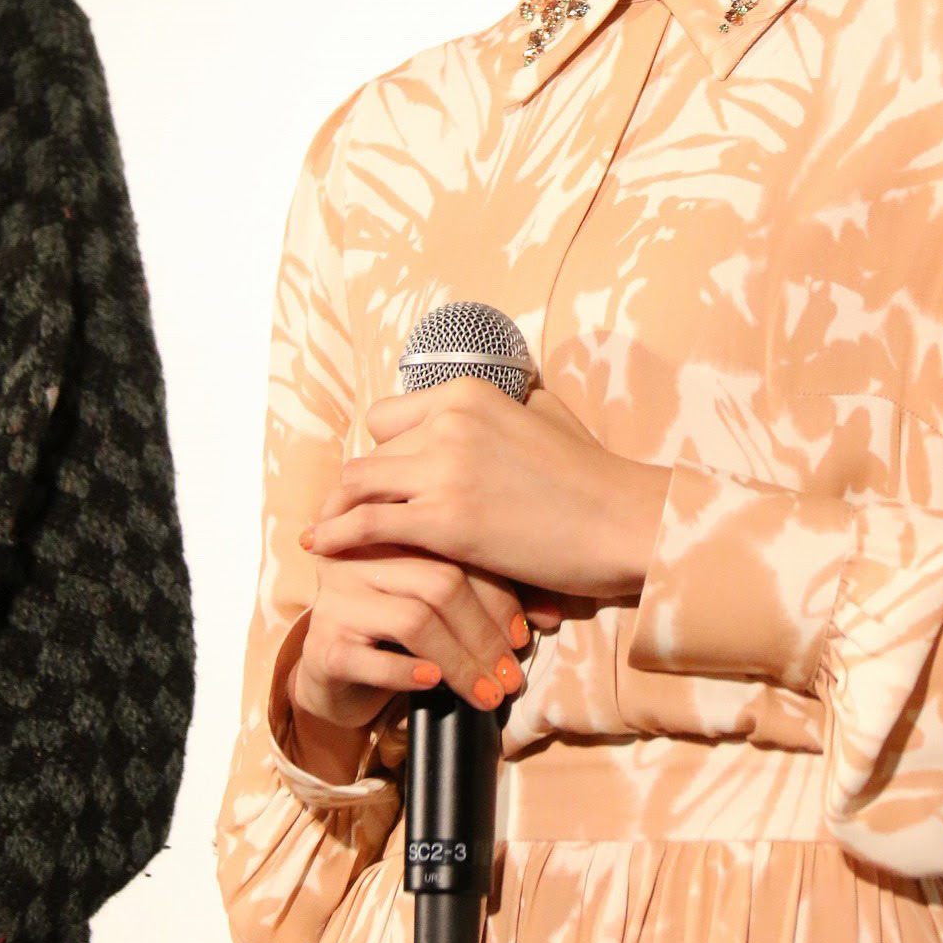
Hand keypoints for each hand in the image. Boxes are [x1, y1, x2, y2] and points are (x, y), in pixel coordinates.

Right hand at [291, 533, 529, 731]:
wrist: (336, 670)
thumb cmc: (400, 629)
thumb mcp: (445, 605)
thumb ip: (490, 595)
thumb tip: (551, 616)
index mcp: (395, 529)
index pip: (458, 550)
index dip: (500, 592)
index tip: (528, 632)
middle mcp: (361, 553)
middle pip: (441, 582)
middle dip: (486, 635)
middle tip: (513, 675)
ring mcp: (337, 596)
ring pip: (414, 620)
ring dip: (461, 662)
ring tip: (489, 695)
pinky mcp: (322, 644)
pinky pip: (369, 658)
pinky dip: (408, 672)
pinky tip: (435, 683)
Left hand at [304, 378, 671, 638]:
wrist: (622, 520)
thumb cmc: (590, 475)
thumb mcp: (545, 413)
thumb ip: (505, 403)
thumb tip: (493, 394)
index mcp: (468, 392)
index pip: (390, 418)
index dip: (385, 452)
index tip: (383, 480)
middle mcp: (448, 421)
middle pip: (370, 453)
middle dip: (359, 487)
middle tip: (346, 514)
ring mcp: (444, 469)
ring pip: (357, 484)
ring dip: (337, 511)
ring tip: (324, 534)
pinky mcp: (444, 520)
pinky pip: (367, 523)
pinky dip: (337, 536)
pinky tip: (320, 550)